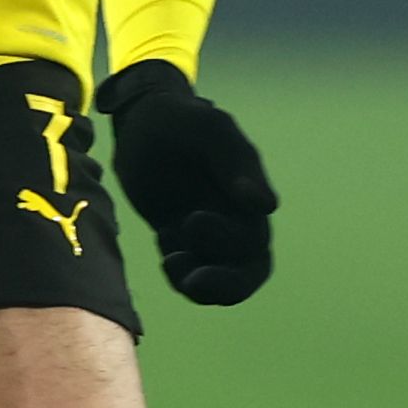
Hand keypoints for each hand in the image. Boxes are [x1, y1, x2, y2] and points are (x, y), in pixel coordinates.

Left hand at [97, 61, 276, 304]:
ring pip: (222, 279)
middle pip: (247, 271)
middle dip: (224, 283)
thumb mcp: (209, 131)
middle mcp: (235, 221)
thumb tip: (267, 206)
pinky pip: (192, 273)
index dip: (231, 245)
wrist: (141, 121)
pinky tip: (167, 258)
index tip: (193, 219)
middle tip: (191, 276)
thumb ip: (238, 164)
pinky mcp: (181, 238)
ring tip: (173, 263)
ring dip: (202, 287)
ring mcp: (208, 232)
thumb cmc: (180, 120)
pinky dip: (182, 276)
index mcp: (247, 199)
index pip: (254, 242)